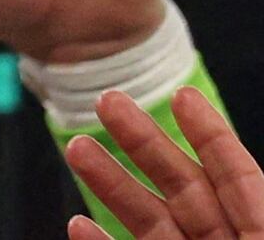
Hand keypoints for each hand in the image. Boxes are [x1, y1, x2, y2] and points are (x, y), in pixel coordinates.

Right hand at [71, 84, 263, 239]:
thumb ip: (255, 211)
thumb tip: (243, 181)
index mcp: (263, 236)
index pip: (238, 178)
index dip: (211, 135)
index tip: (182, 95)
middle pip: (184, 188)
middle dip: (145, 141)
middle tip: (109, 102)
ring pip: (149, 221)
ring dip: (111, 183)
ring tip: (77, 148)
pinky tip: (78, 223)